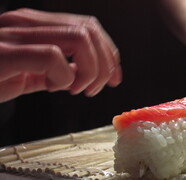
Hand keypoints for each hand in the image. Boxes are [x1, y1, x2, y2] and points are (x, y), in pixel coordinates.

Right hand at [0, 8, 120, 102]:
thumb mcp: (27, 73)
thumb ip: (56, 70)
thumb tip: (84, 75)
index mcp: (34, 25)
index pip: (88, 27)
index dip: (109, 54)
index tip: (113, 79)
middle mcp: (25, 22)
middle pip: (90, 30)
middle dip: (104, 65)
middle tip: (93, 89)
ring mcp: (14, 34)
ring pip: (80, 38)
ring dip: (88, 71)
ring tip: (73, 89)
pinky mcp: (5, 52)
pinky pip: (53, 57)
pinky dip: (63, 77)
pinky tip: (51, 86)